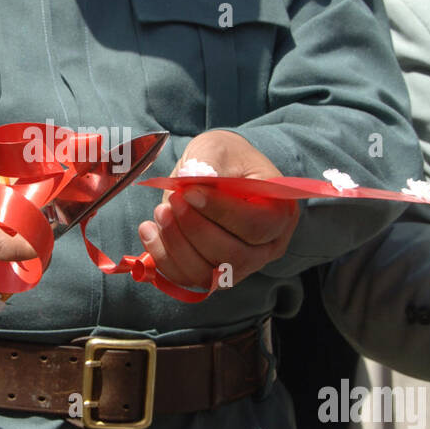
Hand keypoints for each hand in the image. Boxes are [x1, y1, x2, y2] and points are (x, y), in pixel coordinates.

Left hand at [137, 130, 298, 290]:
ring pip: (208, 274)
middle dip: (195, 230)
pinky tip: (149, 230)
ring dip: (176, 246)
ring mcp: (240, 266)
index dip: (221, 212)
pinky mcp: (211, 274)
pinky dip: (162, 258)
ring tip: (160, 212)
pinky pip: (186, 278)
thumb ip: (210, 165)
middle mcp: (266, 247)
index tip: (189, 191)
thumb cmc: (224, 159)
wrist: (217, 171)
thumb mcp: (218, 150)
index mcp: (281, 213)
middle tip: (173, 199)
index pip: (257, 225)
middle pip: (234, 256)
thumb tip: (193, 182)